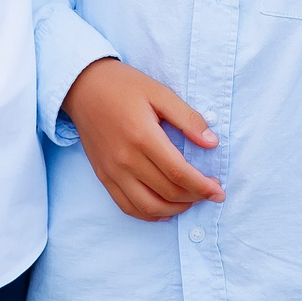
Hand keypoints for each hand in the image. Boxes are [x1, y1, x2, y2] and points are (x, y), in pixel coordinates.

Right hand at [63, 57, 222, 221]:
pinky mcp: (103, 176)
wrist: (82, 86)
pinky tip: (164, 210)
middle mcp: (126, 159)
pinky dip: (149, 215)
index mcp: (142, 136)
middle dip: (195, 197)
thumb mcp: (159, 92)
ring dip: (175, 209)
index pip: (179, 173)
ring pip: (148, 207)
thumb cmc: (123, 85)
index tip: (219, 191)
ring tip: (190, 200)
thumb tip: (212, 143)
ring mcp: (112, 171)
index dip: (203, 187)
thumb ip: (187, 118)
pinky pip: (127, 206)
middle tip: (209, 191)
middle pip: (167, 192)